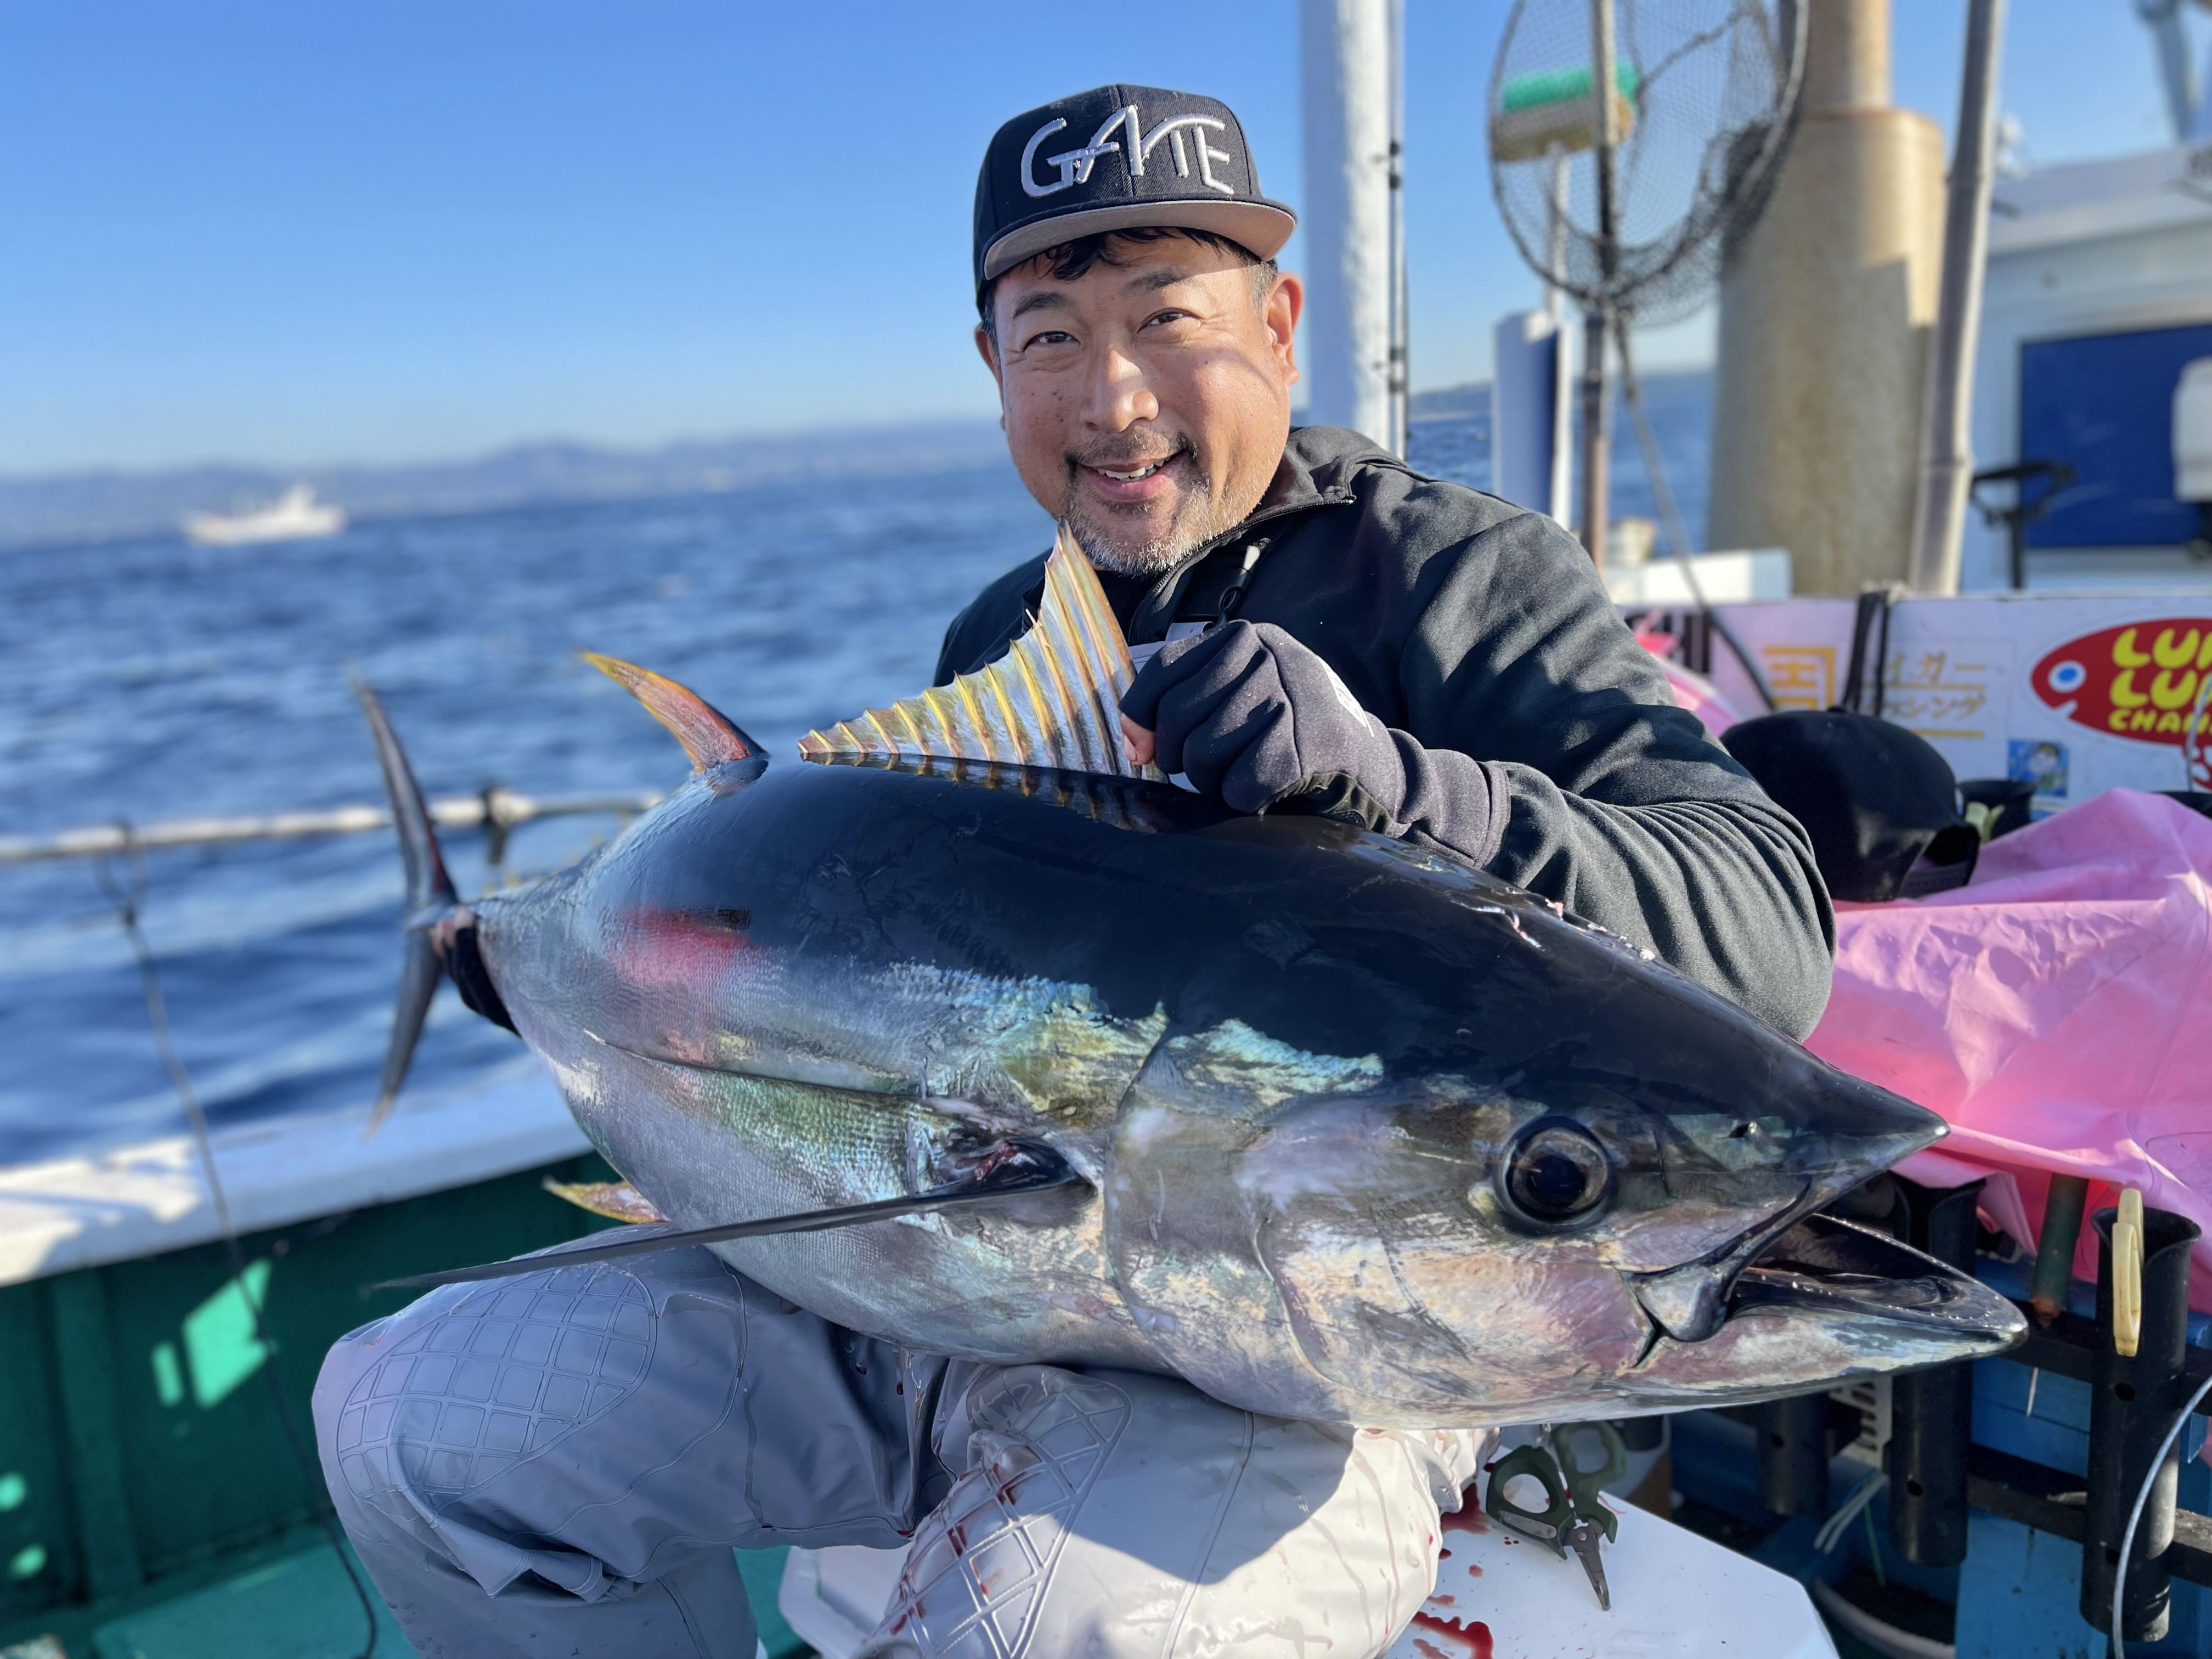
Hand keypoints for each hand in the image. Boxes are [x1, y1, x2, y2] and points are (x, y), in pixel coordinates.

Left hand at [1118, 620, 1408, 823]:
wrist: (1372, 767)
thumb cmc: (1289, 734)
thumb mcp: (1242, 695)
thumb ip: (1187, 702)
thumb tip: (1134, 743)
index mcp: (1246, 637)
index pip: (1163, 670)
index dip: (1138, 717)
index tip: (1142, 750)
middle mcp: (1269, 655)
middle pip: (1177, 717)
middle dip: (1181, 757)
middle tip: (1209, 769)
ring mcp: (1291, 696)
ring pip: (1202, 753)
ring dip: (1213, 781)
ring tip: (1243, 774)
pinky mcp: (1307, 744)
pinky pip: (1238, 786)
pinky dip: (1244, 800)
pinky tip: (1268, 789)